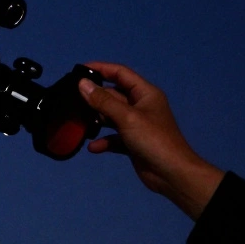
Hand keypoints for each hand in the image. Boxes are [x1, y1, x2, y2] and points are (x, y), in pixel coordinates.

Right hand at [78, 62, 224, 220]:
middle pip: (113, 95)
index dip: (101, 68)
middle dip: (94, 98)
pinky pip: (113, 137)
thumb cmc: (153, 139)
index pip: (120, 73)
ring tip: (78, 123)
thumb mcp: (126, 117)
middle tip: (72, 101)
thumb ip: (103, 101)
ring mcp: (136, 125)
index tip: (79, 70)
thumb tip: (82, 83)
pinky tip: (93, 147)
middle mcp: (141, 106)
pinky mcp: (132, 142)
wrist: (172, 174)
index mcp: (145, 93)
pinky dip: (103, 141)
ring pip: (111, 116)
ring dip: (96, 120)